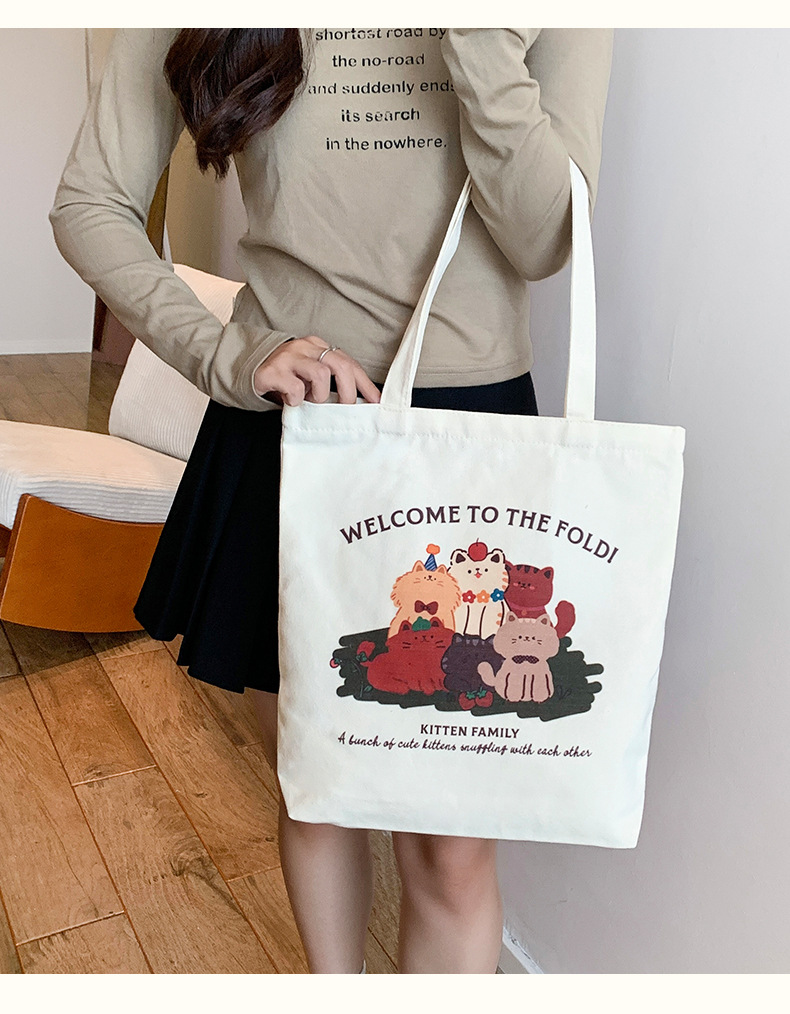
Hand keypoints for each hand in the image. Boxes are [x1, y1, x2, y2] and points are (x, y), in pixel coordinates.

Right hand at [253, 336, 380, 406]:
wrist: (247, 370)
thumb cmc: (286, 377)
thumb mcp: (310, 376)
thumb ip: (330, 381)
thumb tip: (359, 402)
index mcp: (318, 346)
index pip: (348, 362)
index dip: (364, 383)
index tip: (376, 401)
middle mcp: (305, 347)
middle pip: (339, 365)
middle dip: (348, 392)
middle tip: (346, 408)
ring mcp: (288, 357)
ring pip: (320, 374)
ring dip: (320, 395)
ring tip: (310, 401)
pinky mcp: (272, 371)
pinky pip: (295, 388)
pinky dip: (297, 400)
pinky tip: (291, 401)